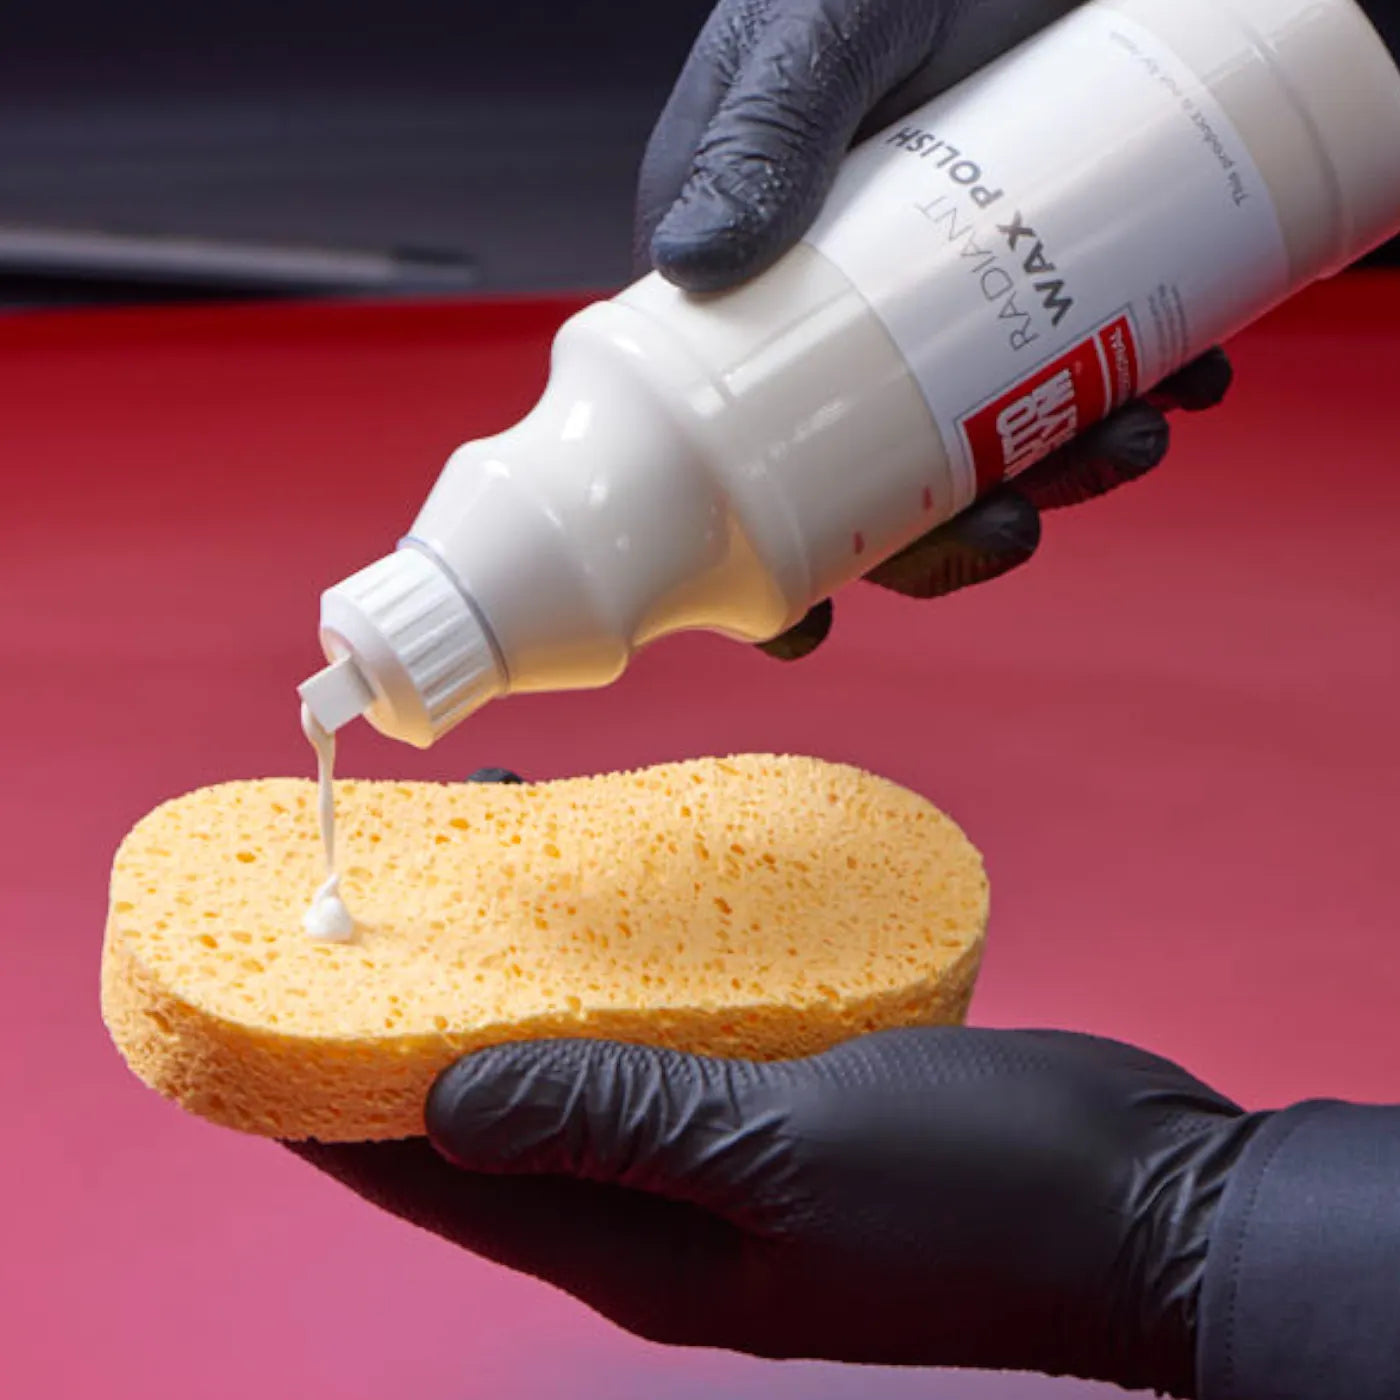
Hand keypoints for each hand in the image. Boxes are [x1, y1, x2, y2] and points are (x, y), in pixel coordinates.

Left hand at [291, 957, 1262, 1395]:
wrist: (1146, 1201)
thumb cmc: (978, 1198)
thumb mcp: (790, 1156)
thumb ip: (623, 1124)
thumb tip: (449, 1102)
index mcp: (640, 1248)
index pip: (435, 1177)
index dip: (330, 1101)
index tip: (262, 1010)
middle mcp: (662, 1204)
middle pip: (492, 1107)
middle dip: (417, 1015)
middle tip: (372, 897)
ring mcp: (723, 1145)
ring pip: (579, 1054)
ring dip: (523, 971)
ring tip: (485, 855)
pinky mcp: (781, 1088)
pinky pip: (664, 1021)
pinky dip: (619, 963)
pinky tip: (615, 889)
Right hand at [633, 0, 1232, 658]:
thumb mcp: (825, 25)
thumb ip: (764, 119)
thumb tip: (692, 256)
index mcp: (755, 284)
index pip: (736, 445)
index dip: (770, 551)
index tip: (815, 618)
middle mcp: (844, 310)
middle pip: (876, 475)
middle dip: (953, 529)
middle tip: (1026, 513)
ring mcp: (945, 302)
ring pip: (985, 438)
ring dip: (1062, 468)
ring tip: (1139, 426)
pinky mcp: (1037, 275)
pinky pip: (1073, 371)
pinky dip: (1131, 391)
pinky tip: (1183, 370)